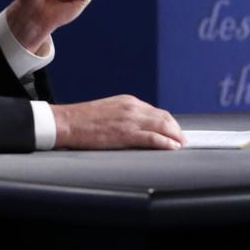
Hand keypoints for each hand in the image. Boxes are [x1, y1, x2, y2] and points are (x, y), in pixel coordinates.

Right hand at [51, 95, 184, 149]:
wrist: (67, 122)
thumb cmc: (83, 120)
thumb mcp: (109, 110)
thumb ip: (125, 116)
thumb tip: (137, 127)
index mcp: (129, 102)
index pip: (156, 112)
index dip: (169, 123)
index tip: (174, 131)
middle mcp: (133, 108)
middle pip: (164, 118)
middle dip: (176, 130)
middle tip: (182, 140)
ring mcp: (130, 120)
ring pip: (162, 126)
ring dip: (175, 136)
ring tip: (180, 145)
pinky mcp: (125, 133)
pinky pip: (152, 138)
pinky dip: (165, 143)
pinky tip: (171, 147)